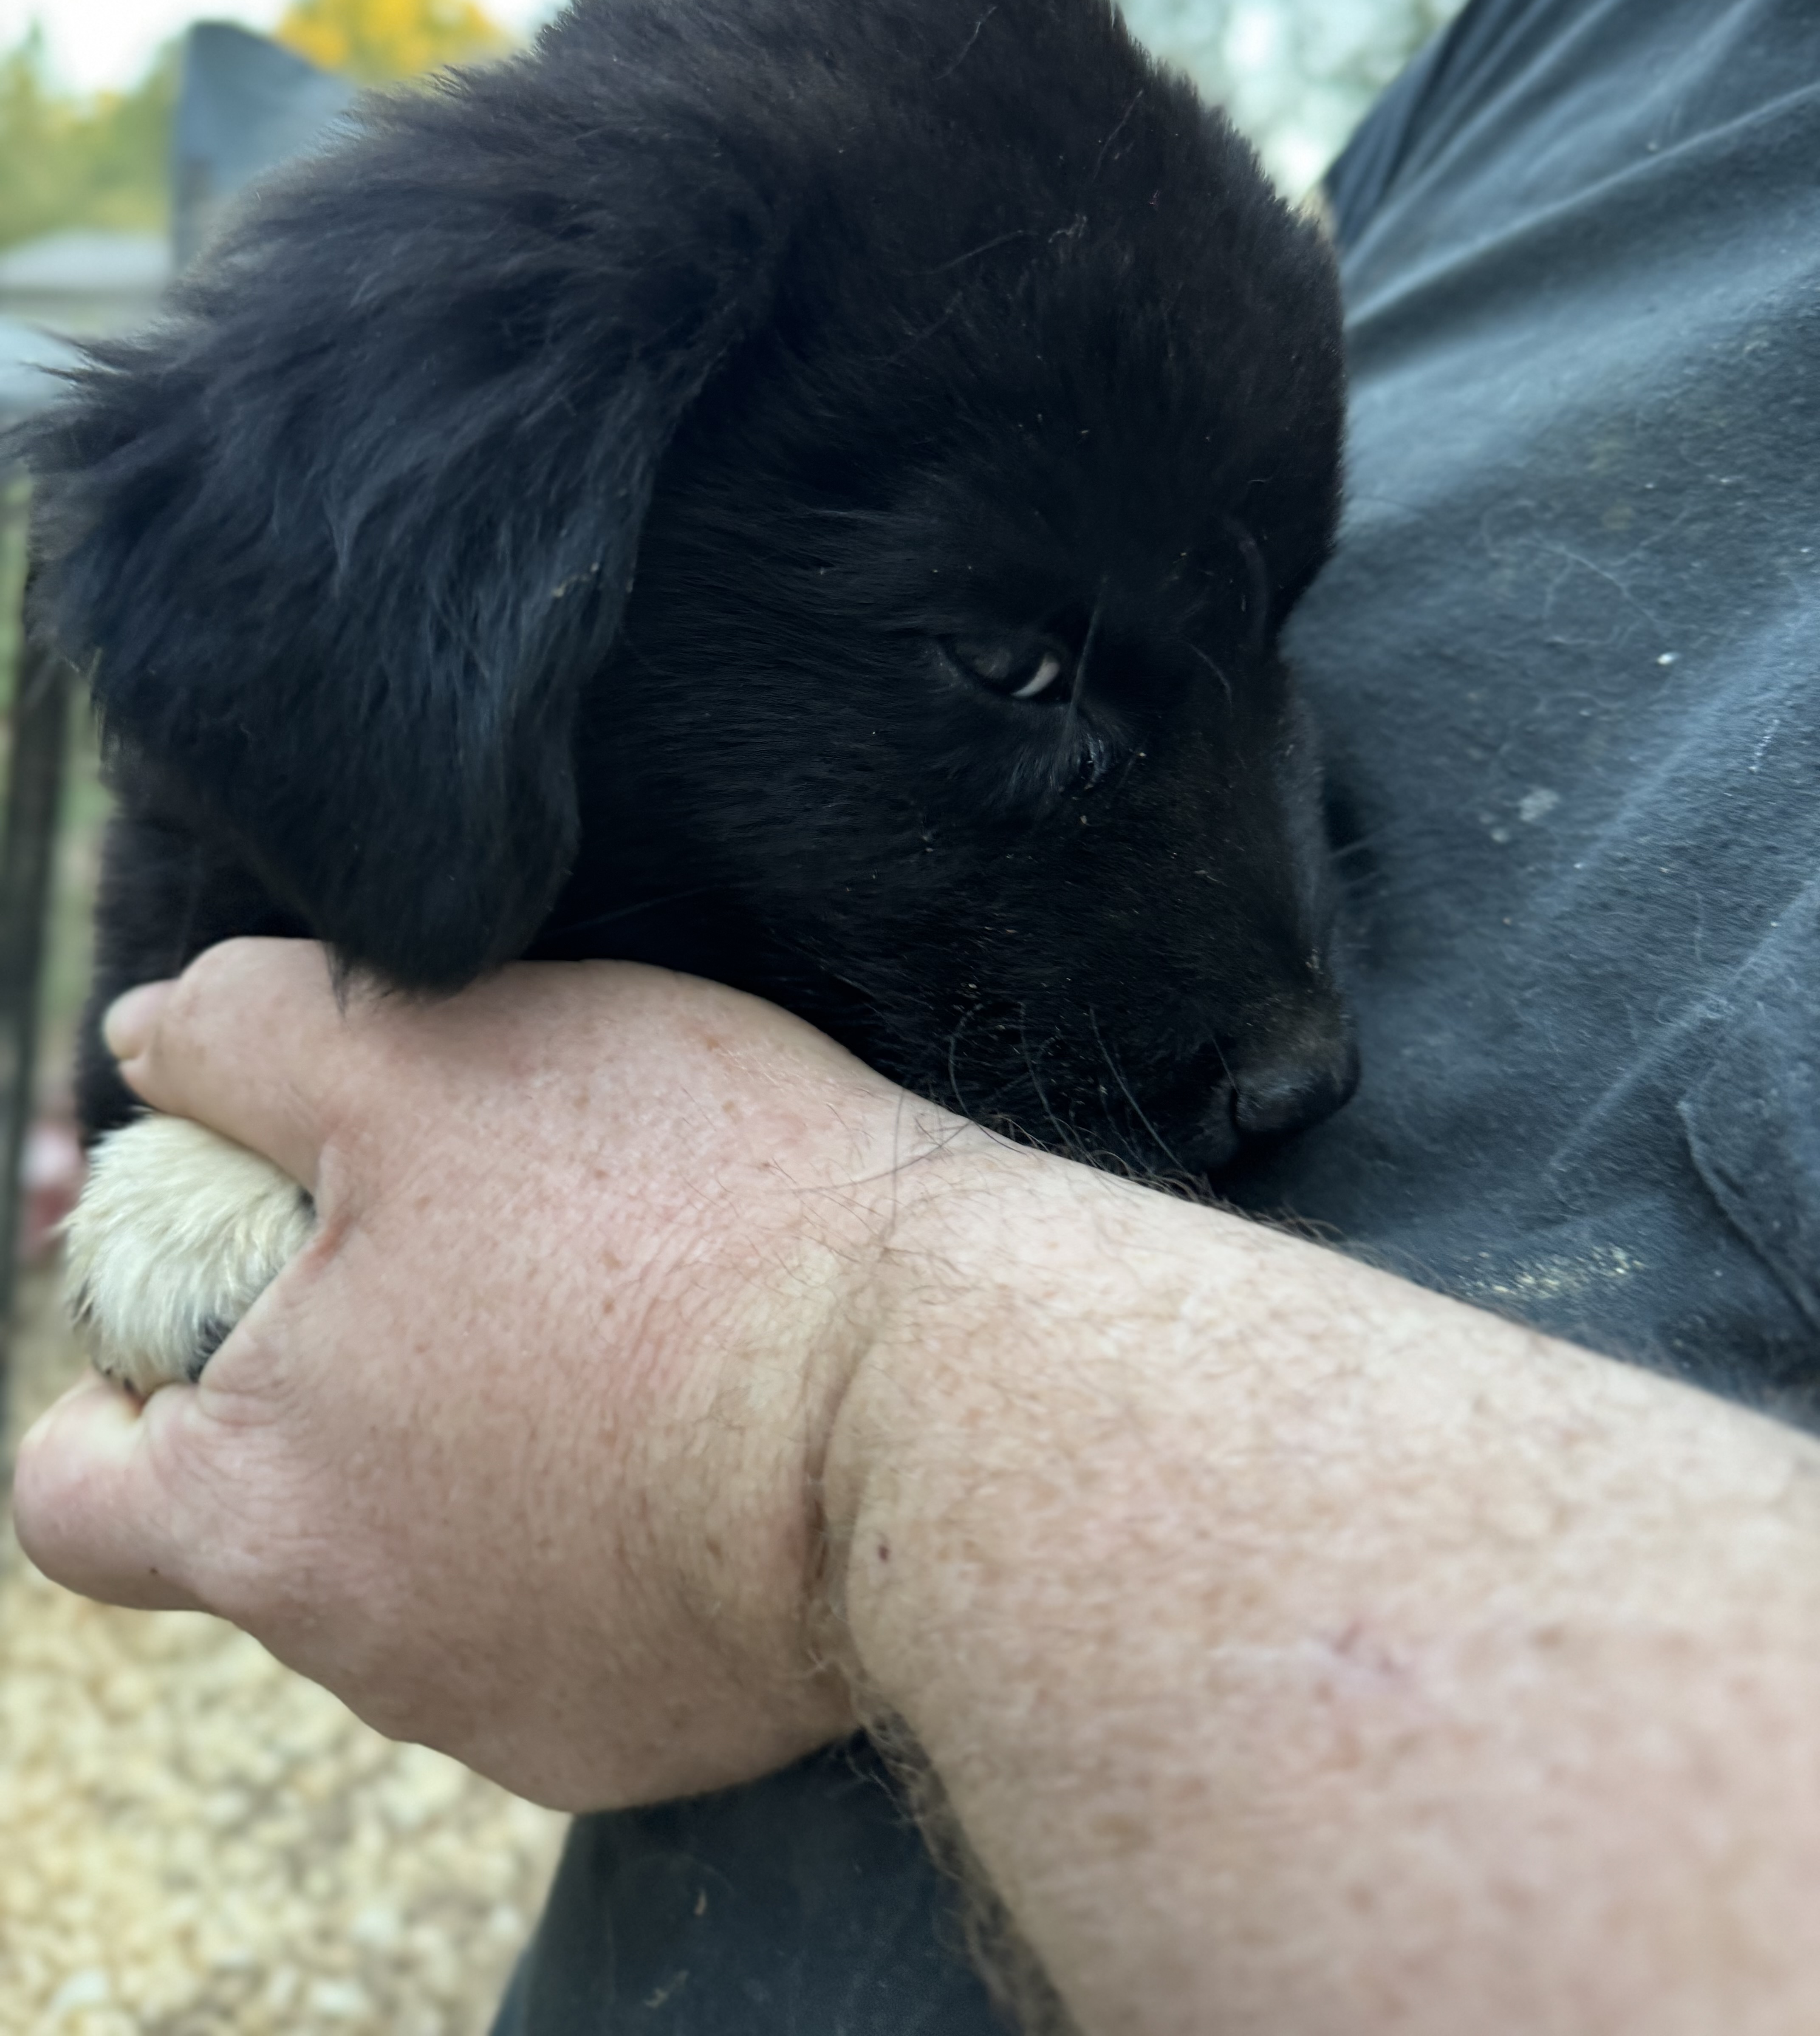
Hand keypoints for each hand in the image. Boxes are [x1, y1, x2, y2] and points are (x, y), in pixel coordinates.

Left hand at [14, 942, 954, 1808]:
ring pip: (443, 1567)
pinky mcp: (658, 1735)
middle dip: (345, 1390)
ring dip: (490, 1455)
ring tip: (622, 1328)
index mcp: (266, 1518)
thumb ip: (243, 1031)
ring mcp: (525, 1713)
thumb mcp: (427, 1053)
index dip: (122, 1387)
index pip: (79, 1494)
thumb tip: (157, 1038)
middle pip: (283, 1516)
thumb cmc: (678, 1212)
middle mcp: (372, 1655)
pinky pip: (587, 1623)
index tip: (234, 1305)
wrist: (940, 1395)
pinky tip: (703, 1431)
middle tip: (486, 1262)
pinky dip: (613, 1532)